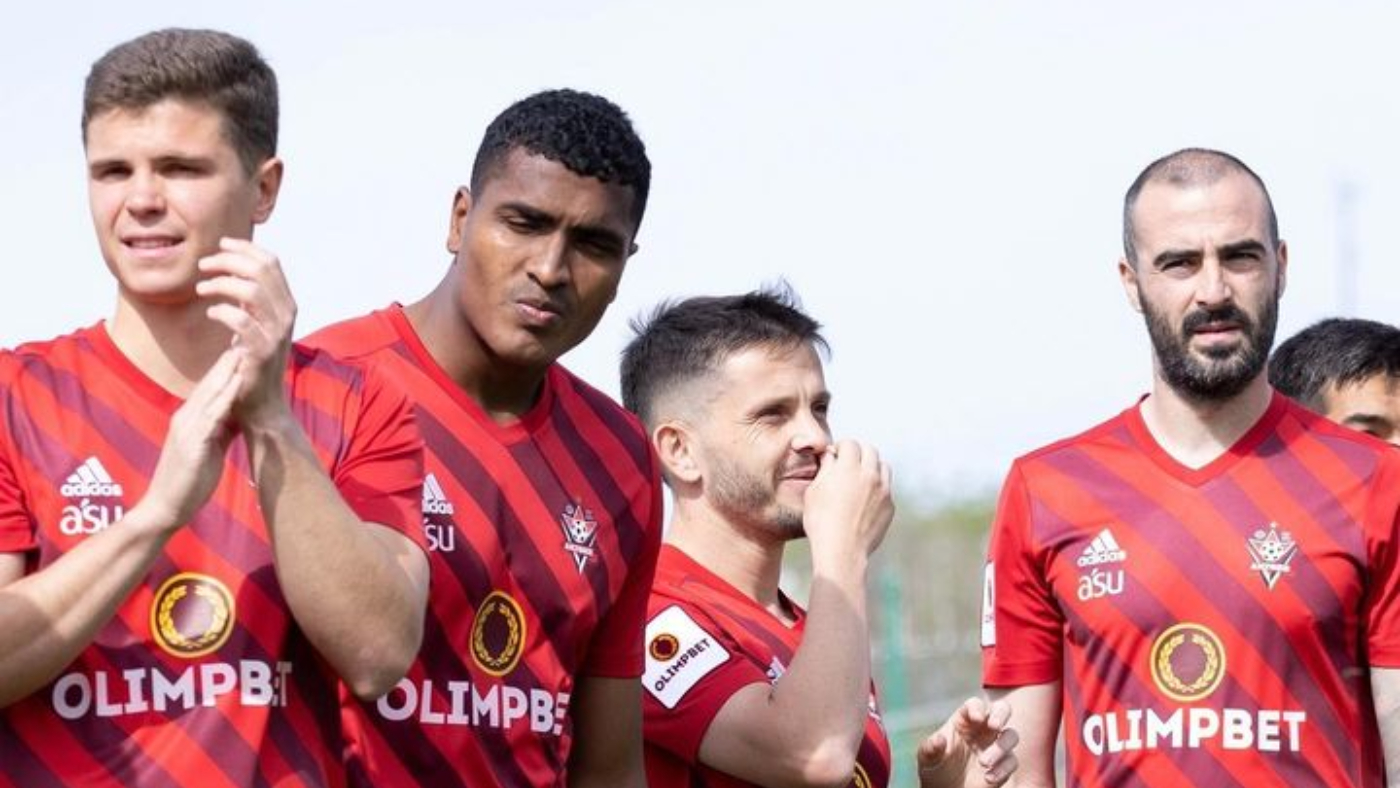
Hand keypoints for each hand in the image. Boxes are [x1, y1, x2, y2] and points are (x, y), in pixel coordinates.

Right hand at [135, 348, 242, 529]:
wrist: (166, 507)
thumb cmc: (190, 478)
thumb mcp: (210, 445)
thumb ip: (221, 426)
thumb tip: (238, 409)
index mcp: (192, 416)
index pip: (212, 383)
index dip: (229, 361)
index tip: (247, 339)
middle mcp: (187, 416)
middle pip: (211, 380)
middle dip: (231, 356)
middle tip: (248, 330)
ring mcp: (187, 428)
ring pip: (210, 393)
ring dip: (228, 370)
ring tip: (246, 347)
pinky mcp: (192, 444)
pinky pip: (211, 417)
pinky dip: (224, 399)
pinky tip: (237, 384)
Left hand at [196, 238, 296, 427]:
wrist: (262, 404)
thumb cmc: (253, 362)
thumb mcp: (258, 322)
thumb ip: (252, 297)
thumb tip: (235, 264)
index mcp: (286, 303)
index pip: (271, 262)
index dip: (245, 247)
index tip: (221, 245)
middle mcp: (286, 315)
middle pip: (261, 270)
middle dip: (228, 260)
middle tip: (204, 265)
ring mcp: (276, 333)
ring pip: (251, 290)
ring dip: (220, 283)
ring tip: (200, 288)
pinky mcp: (261, 351)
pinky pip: (241, 320)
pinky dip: (221, 312)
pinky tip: (210, 313)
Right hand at [801, 440, 893, 562]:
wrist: (841, 551)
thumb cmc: (820, 521)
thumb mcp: (814, 491)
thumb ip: (825, 468)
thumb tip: (831, 455)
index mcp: (849, 468)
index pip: (850, 444)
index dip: (841, 447)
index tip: (835, 455)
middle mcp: (870, 475)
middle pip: (870, 450)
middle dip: (858, 452)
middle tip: (848, 463)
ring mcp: (884, 491)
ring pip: (883, 466)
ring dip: (872, 467)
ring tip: (859, 478)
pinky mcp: (890, 506)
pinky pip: (887, 488)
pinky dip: (877, 487)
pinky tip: (865, 499)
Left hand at [917, 697, 1017, 787]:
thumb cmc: (935, 770)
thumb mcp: (927, 760)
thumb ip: (931, 748)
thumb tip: (939, 739)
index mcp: (963, 721)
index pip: (974, 705)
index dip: (977, 708)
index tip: (976, 718)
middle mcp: (983, 729)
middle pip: (1001, 709)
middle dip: (1001, 714)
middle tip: (995, 726)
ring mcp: (995, 745)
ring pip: (1011, 736)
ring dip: (1000, 747)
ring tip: (983, 763)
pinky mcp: (1004, 765)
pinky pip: (1012, 761)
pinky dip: (1003, 769)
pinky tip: (988, 778)